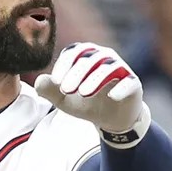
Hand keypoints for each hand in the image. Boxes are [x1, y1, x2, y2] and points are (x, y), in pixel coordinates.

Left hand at [33, 43, 149, 141]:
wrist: (111, 118)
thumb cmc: (87, 103)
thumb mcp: (64, 100)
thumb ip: (50, 91)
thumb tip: (38, 82)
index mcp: (86, 56)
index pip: (74, 52)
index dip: (64, 65)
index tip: (55, 82)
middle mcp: (104, 57)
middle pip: (90, 57)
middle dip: (77, 72)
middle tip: (66, 89)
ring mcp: (120, 68)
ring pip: (109, 66)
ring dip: (95, 78)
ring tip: (83, 93)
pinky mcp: (133, 83)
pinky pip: (129, 81)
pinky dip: (121, 87)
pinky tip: (111, 96)